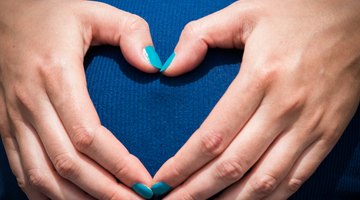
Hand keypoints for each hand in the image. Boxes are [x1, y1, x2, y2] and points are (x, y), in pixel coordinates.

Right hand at [0, 0, 159, 198]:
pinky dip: (46, 194)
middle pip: (67, 164)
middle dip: (104, 192)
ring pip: (41, 175)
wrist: (5, 12)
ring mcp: (13, 118)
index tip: (145, 181)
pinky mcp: (6, 125)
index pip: (87, 135)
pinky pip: (22, 170)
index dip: (117, 164)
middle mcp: (30, 103)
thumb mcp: (94, 11)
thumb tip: (155, 64)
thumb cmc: (52, 12)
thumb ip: (129, 31)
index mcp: (55, 75)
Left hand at [154, 0, 359, 198]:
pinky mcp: (328, 133)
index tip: (160, 181)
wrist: (355, 14)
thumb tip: (167, 67)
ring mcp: (311, 125)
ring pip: (265, 181)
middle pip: (233, 166)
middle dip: (197, 192)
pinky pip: (297, 176)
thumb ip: (201, 37)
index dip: (183, 165)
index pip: (212, 137)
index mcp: (260, 77)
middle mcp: (285, 108)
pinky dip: (270, 197)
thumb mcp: (244, 12)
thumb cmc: (296, 11)